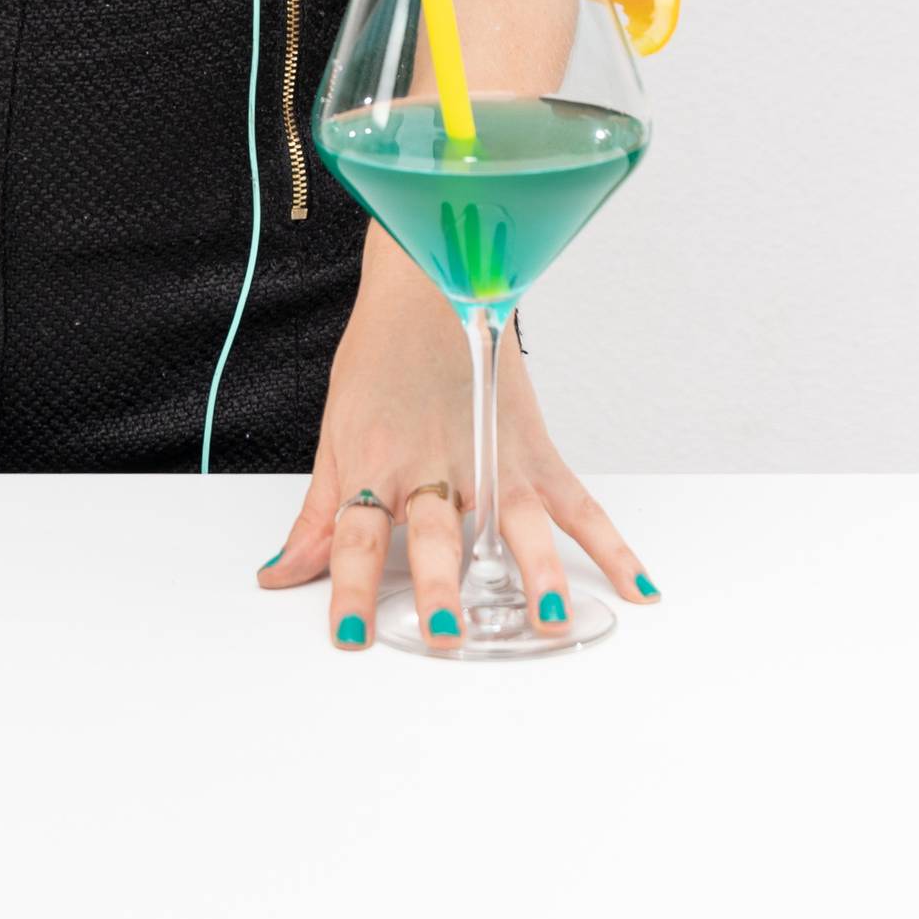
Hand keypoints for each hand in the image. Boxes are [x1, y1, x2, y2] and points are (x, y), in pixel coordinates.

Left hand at [255, 275, 659, 647]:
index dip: (349, 589)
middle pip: (436, 534)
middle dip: (441, 587)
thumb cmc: (379, 356)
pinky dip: (612, 546)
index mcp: (379, 465)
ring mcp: (490, 458)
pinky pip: (577, 504)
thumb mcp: (336, 433)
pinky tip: (637, 586)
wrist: (428, 282)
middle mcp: (434, 466)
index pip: (356, 539)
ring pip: (514, 521)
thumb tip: (281, 573)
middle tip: (448, 635)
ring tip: (546, 619)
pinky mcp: (533, 450)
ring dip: (533, 572)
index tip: (350, 636)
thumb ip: (318, 515)